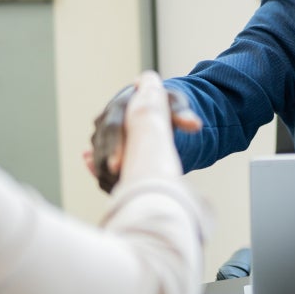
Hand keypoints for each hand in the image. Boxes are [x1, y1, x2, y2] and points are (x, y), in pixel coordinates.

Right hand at [87, 72, 200, 192]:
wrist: (149, 103)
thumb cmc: (164, 104)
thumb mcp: (173, 106)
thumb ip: (182, 115)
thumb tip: (196, 125)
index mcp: (121, 105)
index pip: (113, 126)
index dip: (114, 146)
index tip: (118, 166)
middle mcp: (105, 118)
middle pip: (102, 144)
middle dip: (107, 164)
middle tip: (116, 183)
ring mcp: (100, 133)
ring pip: (98, 156)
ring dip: (105, 172)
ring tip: (119, 190)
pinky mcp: (100, 146)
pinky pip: (99, 164)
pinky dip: (105, 176)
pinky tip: (117, 190)